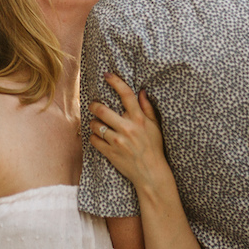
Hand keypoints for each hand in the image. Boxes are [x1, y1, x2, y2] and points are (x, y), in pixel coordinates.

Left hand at [90, 73, 168, 190]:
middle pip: (103, 110)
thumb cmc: (154, 148)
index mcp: (139, 119)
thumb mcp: (155, 127)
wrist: (150, 172)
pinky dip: (93, 137)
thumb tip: (142, 91)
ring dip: (93, 123)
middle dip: (94, 106)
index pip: (126, 95)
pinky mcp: (110, 153)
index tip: (107, 75)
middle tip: (93, 105)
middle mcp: (127, 128)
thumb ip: (147, 108)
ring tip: (96, 124)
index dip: (115, 82)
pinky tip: (98, 137)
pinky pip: (94, 140)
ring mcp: (117, 141)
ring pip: (95, 125)